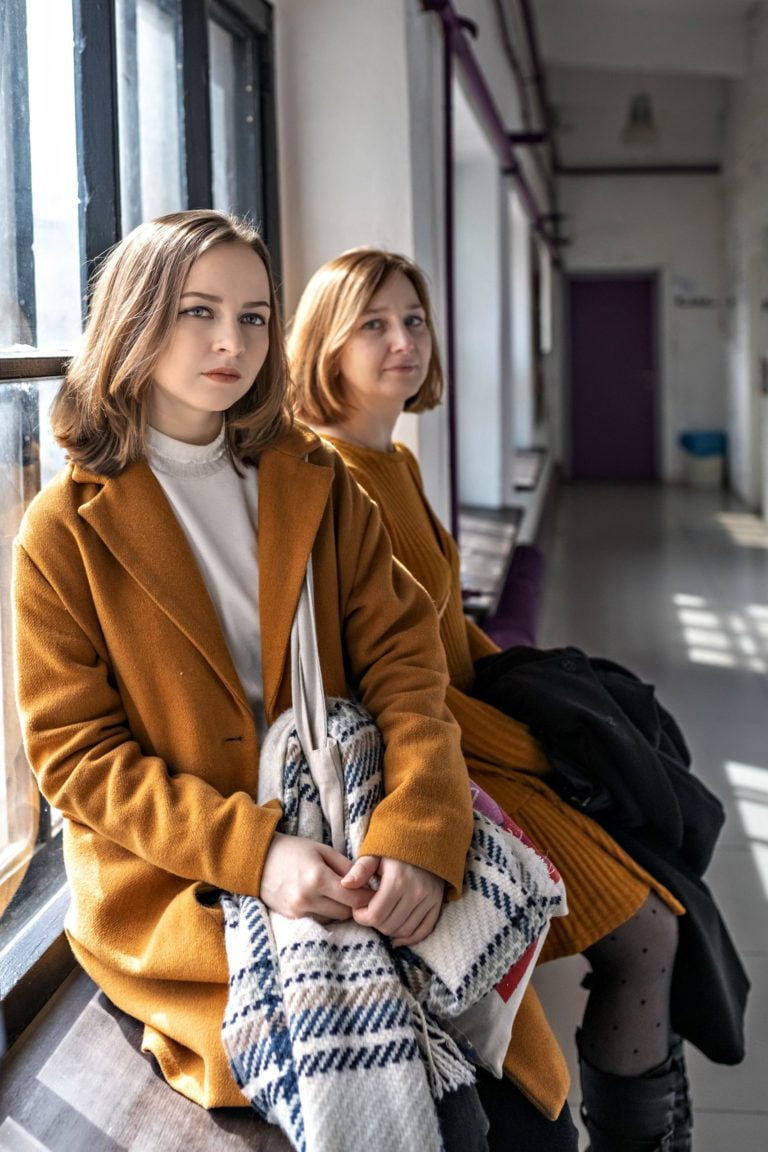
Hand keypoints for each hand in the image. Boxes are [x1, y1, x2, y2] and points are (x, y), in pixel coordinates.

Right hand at [260, 832, 374, 920]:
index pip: (353, 898)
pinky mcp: (291, 918)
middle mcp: (308, 898)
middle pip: (345, 913)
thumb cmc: (293, 850)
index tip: (375, 892)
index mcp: (318, 877)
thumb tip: (367, 881)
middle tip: (359, 893)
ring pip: (333, 919)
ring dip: (340, 910)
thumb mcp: (322, 849)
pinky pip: (319, 920)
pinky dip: (326, 913)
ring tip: (339, 895)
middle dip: (355, 904)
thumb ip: (345, 866)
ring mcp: (298, 911)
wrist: (258, 860)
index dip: (368, 897)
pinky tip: (323, 900)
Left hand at [341, 856, 444, 946]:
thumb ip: (360, 869)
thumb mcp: (374, 853)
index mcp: (397, 881)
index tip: (358, 907)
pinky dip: (409, 937)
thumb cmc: (395, 847)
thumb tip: (345, 885)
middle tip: (369, 911)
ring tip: (382, 916)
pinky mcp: (437, 904)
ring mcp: (429, 900)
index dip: (361, 916)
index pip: (375, 916)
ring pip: (404, 931)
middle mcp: (416, 893)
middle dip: (374, 923)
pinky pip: (424, 931)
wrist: (425, 839)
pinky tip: (397, 936)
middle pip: (388, 926)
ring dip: (389, 929)